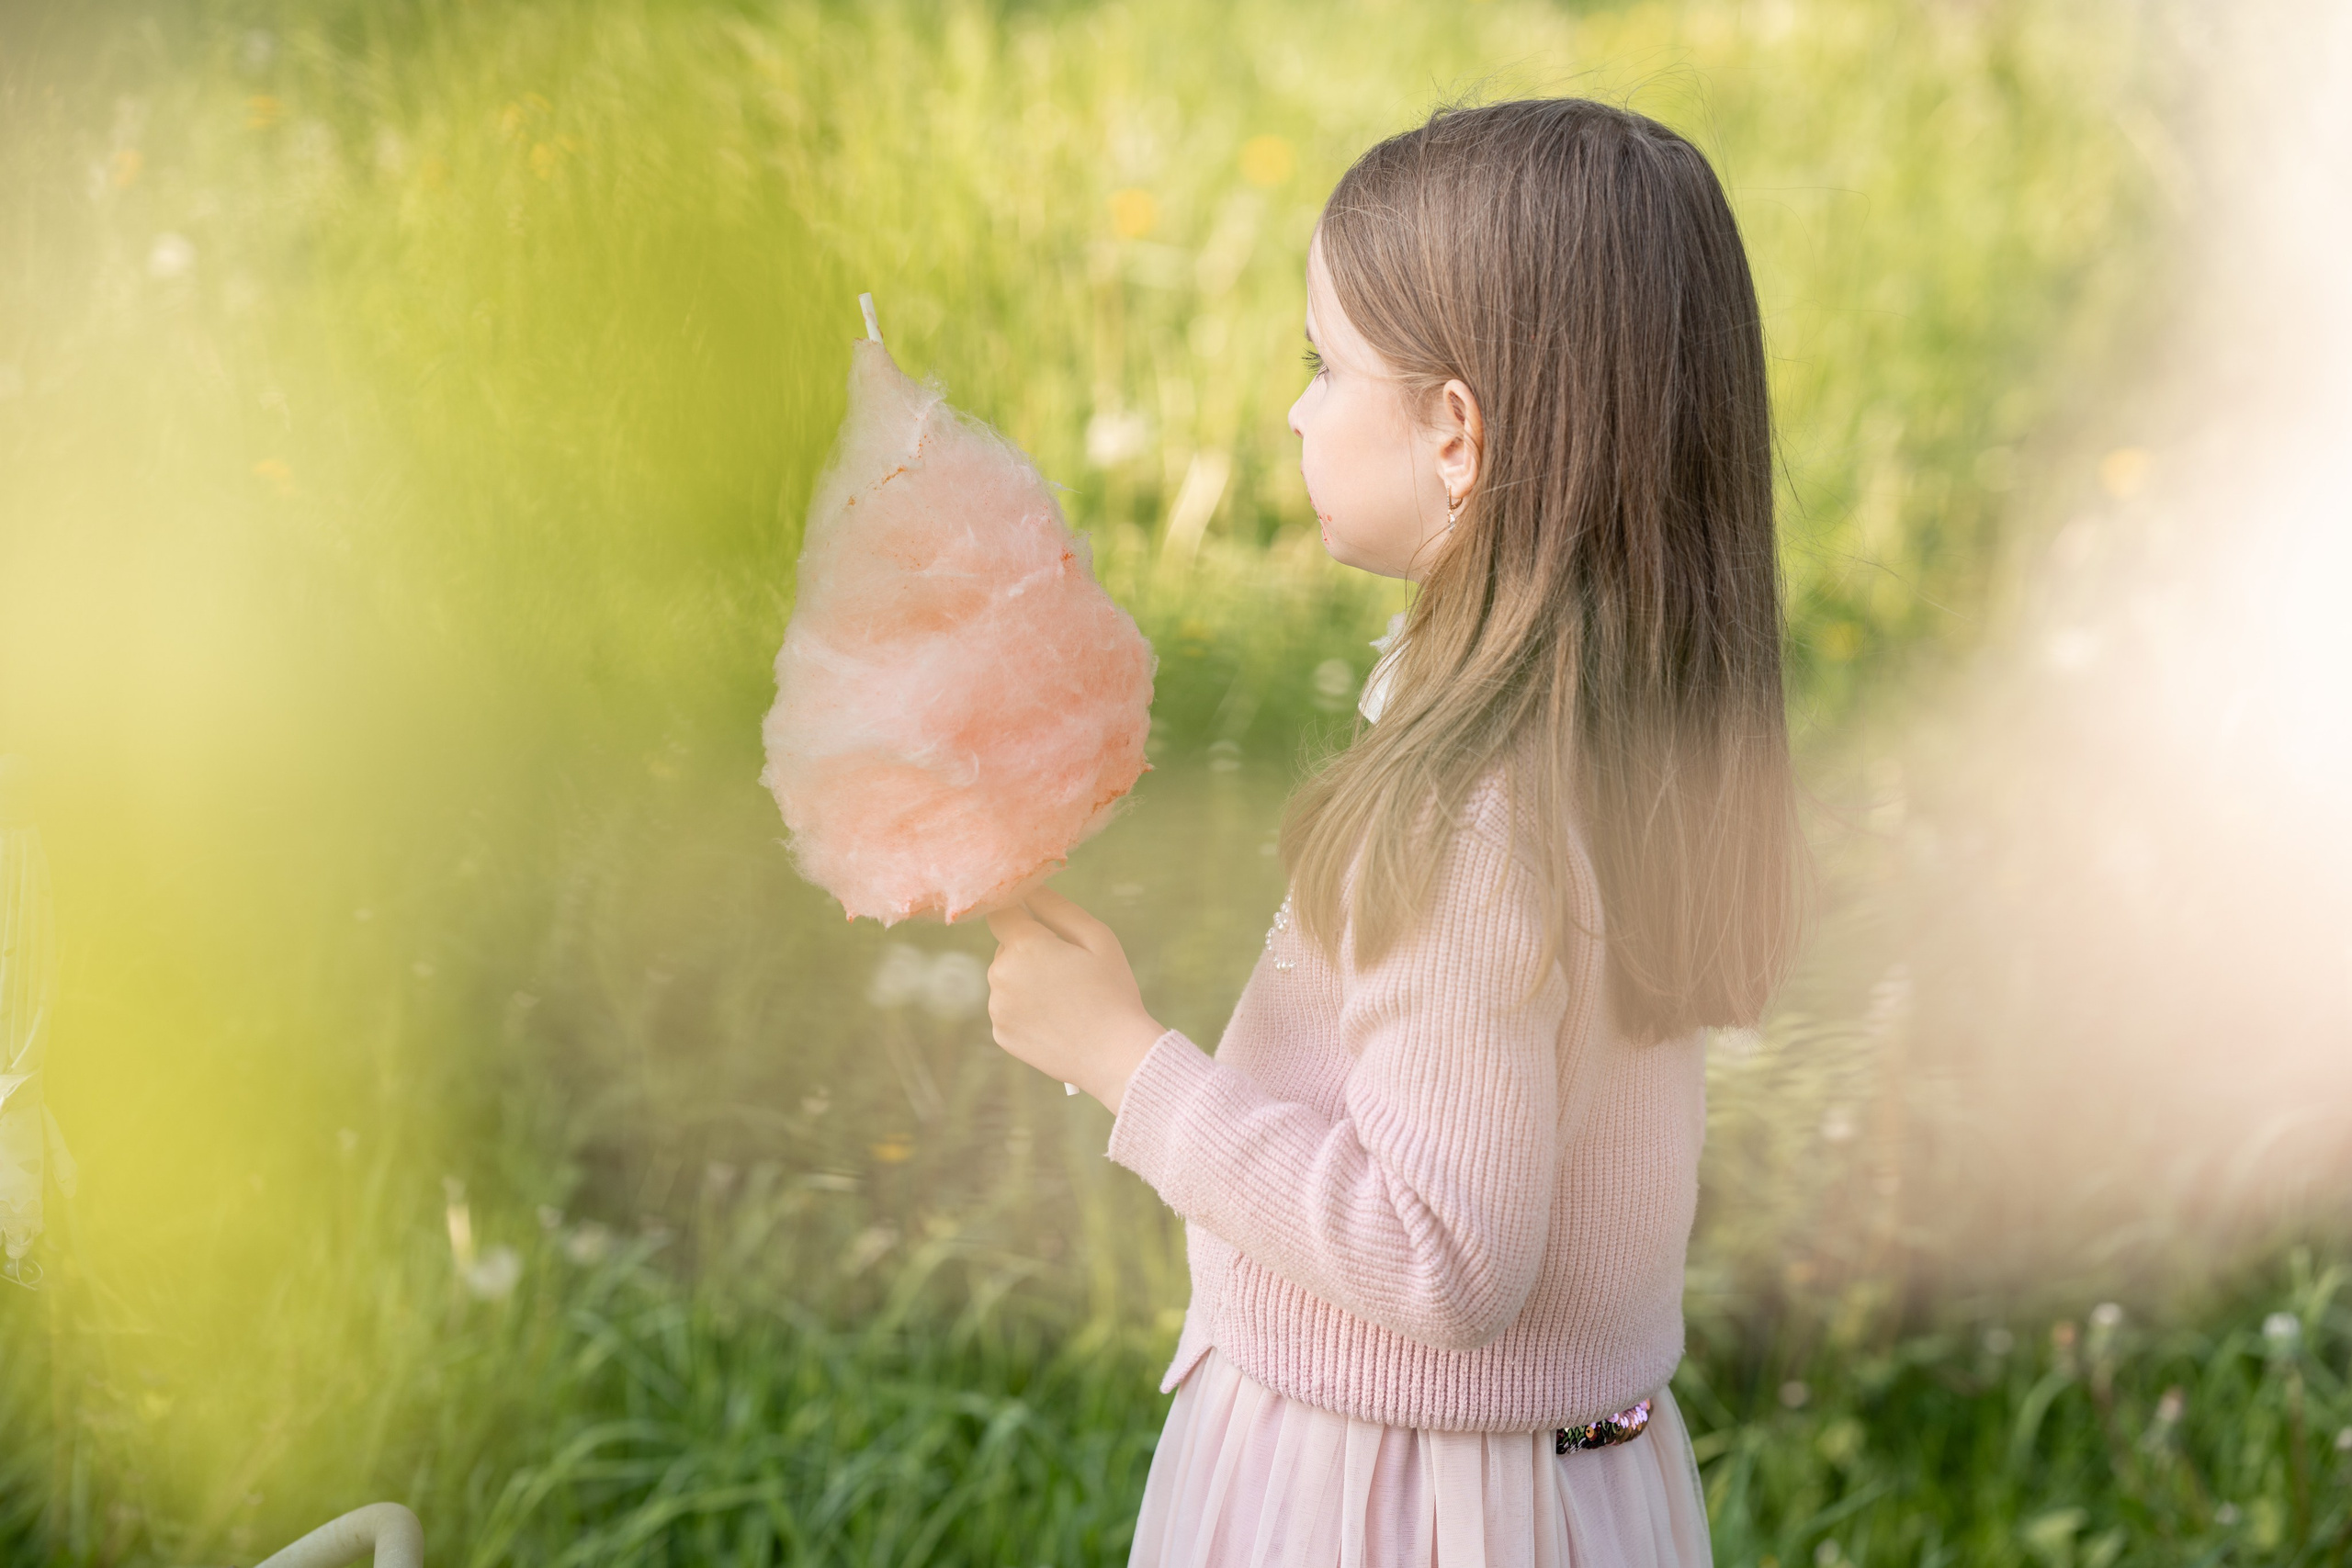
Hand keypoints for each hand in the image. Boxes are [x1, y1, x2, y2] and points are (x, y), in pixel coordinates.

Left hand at [984, 887, 1167, 1113]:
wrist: (1115, 1056)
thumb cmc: (1113, 991)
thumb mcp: (1096, 937)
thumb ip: (1056, 907)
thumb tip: (1028, 886)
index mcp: (1024, 946)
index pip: (1001, 911)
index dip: (1019, 911)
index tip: (1038, 920)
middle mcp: (1000, 976)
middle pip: (1007, 947)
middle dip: (1031, 950)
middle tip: (1070, 971)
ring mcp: (998, 1008)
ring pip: (1006, 978)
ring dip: (1027, 980)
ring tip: (1066, 999)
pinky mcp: (1000, 1034)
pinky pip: (1008, 1008)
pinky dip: (1026, 1009)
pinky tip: (1056, 1020)